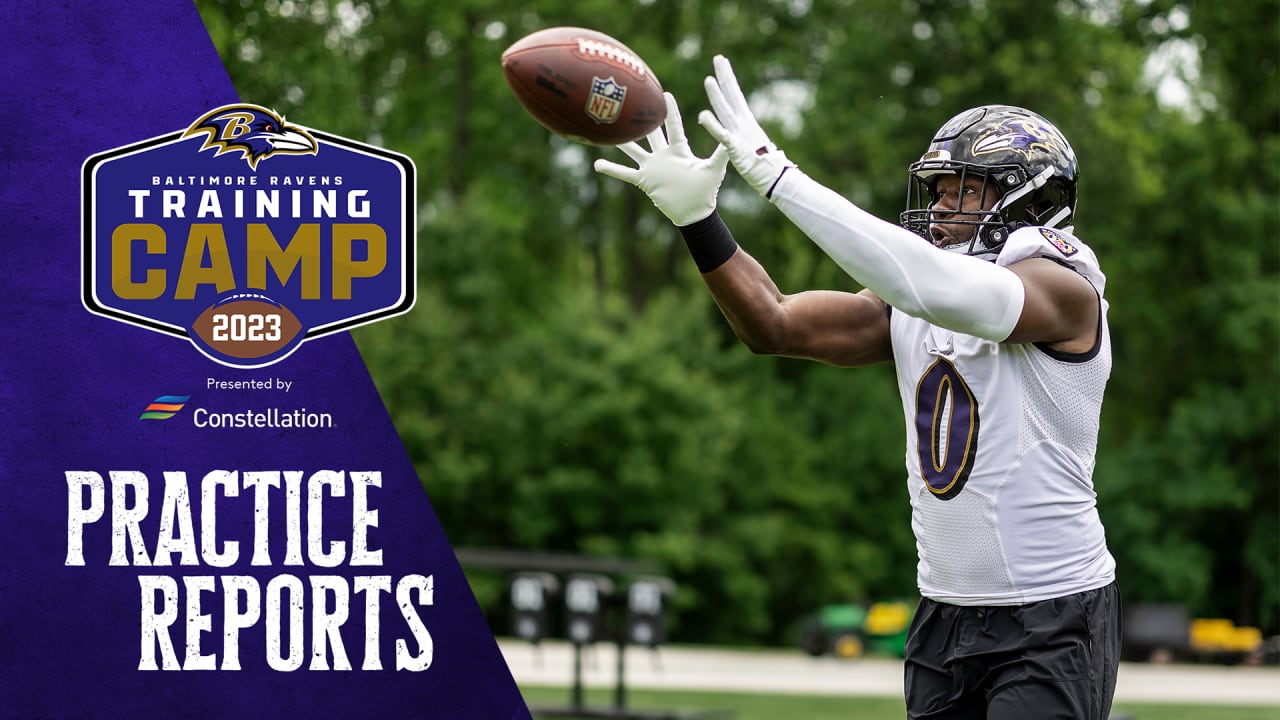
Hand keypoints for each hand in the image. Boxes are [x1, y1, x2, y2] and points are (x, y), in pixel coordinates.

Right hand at [594, 92, 729, 226]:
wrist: (695, 213)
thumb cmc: (706, 190)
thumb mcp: (715, 168)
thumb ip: (722, 151)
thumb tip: (732, 136)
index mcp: (679, 150)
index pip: (673, 126)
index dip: (669, 111)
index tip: (664, 93)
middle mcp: (664, 155)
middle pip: (650, 132)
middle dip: (641, 118)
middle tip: (631, 101)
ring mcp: (653, 167)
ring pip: (633, 149)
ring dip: (620, 139)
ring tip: (607, 126)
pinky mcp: (645, 181)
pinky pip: (625, 173)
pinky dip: (611, 169)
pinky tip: (597, 163)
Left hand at [698, 55, 793, 198]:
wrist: (773, 178)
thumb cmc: (760, 164)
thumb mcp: (744, 145)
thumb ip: (734, 135)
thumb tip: (731, 130)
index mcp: (745, 121)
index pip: (734, 95)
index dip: (727, 79)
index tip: (722, 63)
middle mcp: (743, 124)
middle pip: (732, 96)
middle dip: (725, 77)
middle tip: (718, 58)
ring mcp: (740, 134)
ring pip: (726, 111)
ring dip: (718, 97)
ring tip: (708, 80)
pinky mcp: (736, 148)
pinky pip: (722, 135)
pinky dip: (713, 126)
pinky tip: (703, 116)